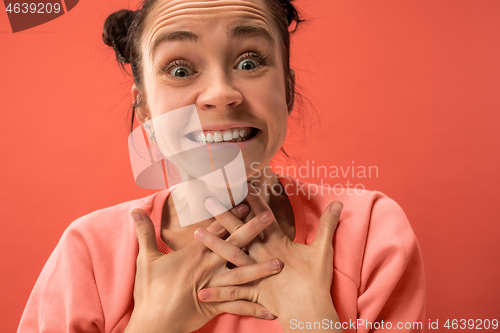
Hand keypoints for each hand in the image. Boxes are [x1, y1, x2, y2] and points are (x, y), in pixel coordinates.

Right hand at [125, 203, 283, 332]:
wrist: (153, 323)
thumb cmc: (149, 291)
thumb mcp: (145, 259)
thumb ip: (144, 232)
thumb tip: (134, 211)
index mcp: (194, 253)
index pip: (216, 229)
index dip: (230, 214)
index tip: (244, 202)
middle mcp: (208, 267)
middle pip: (234, 244)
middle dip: (253, 229)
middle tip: (268, 216)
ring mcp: (214, 286)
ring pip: (242, 274)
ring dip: (261, 268)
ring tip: (279, 263)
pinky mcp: (216, 305)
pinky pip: (239, 306)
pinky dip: (255, 308)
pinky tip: (271, 309)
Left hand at [195, 183, 342, 330]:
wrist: (311, 311)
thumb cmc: (316, 281)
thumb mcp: (323, 250)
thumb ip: (327, 225)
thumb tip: (339, 203)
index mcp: (278, 244)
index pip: (263, 217)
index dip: (253, 200)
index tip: (242, 185)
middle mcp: (262, 256)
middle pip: (240, 232)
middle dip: (224, 215)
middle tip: (208, 200)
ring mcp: (255, 274)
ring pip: (230, 257)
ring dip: (213, 245)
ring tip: (196, 234)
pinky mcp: (252, 293)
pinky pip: (231, 294)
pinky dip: (217, 293)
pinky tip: (200, 292)